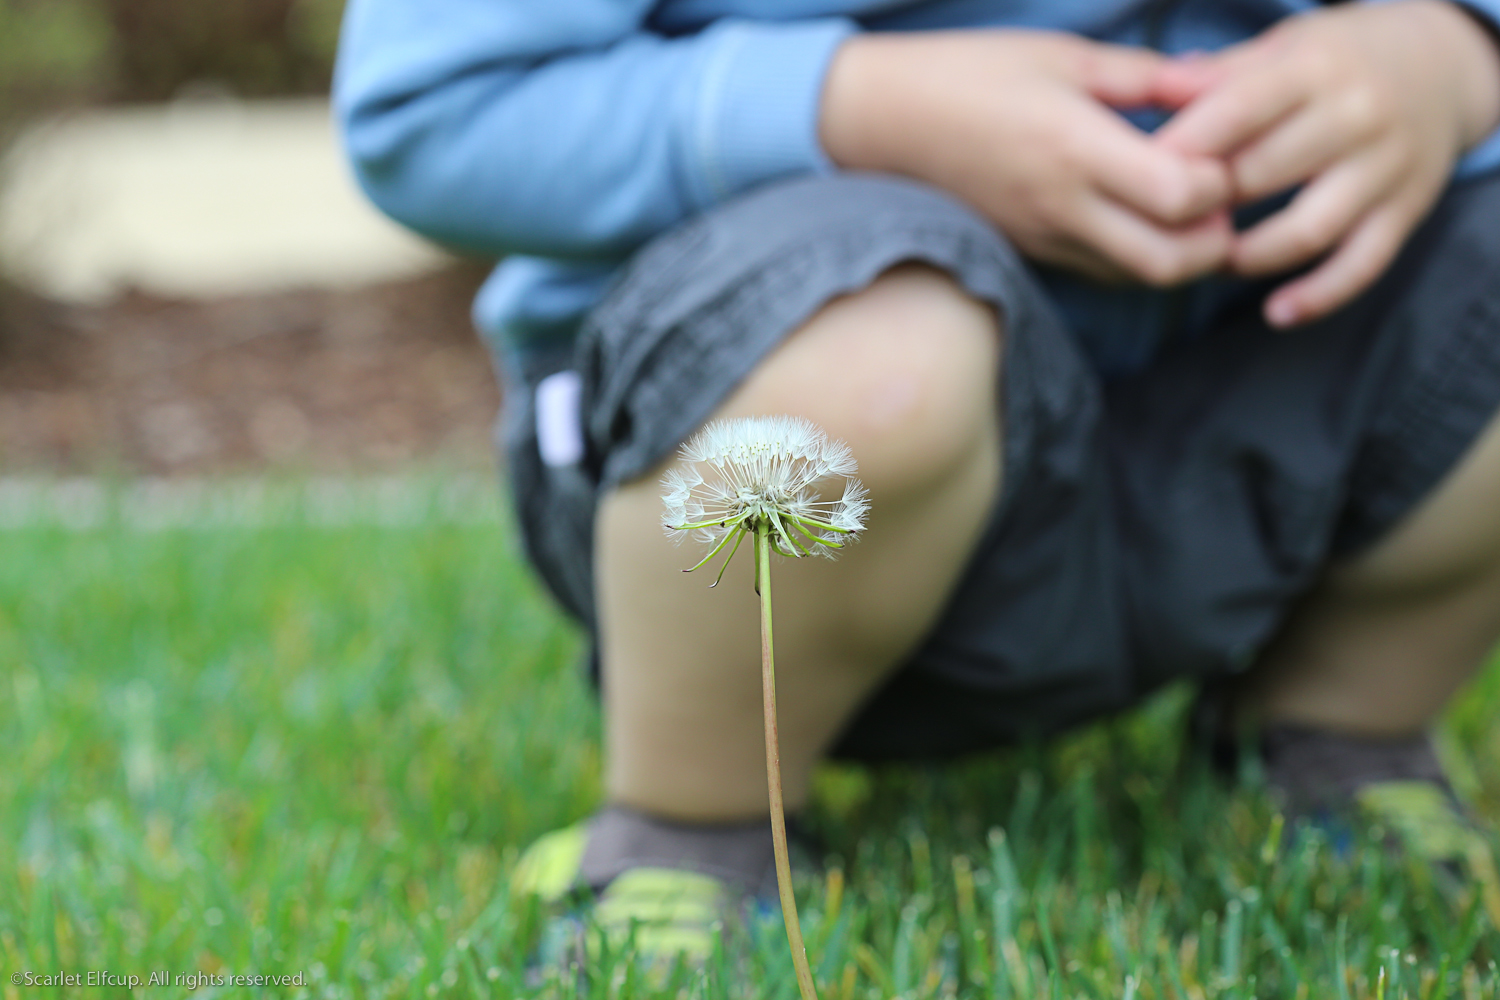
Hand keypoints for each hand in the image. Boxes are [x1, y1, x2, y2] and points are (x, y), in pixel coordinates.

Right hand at [820, 31, 1235, 285]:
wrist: (886, 121)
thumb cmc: (973, 74)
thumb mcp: (1065, 55)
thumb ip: (1149, 77)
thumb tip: (1221, 83)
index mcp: (1076, 147)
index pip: (1180, 195)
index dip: (1220, 180)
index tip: (1221, 149)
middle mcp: (1062, 206)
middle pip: (1169, 261)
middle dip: (1214, 239)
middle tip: (1222, 198)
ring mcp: (1044, 237)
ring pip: (1137, 278)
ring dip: (1180, 255)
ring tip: (1189, 211)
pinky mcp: (1032, 251)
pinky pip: (1102, 271)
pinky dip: (1138, 257)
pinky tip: (1143, 219)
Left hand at [1152, 1, 1499, 326]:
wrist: (1440, 67)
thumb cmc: (1333, 62)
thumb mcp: (1281, 49)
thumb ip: (1219, 75)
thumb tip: (1156, 91)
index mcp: (1314, 70)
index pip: (1236, 112)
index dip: (1181, 150)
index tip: (1135, 179)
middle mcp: (1356, 116)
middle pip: (1262, 175)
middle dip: (1204, 208)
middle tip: (1160, 230)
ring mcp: (1384, 168)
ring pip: (1308, 229)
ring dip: (1248, 256)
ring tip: (1209, 261)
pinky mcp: (1405, 211)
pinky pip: (1361, 265)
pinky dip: (1318, 296)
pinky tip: (1276, 313)